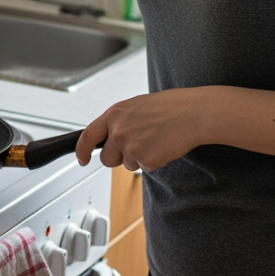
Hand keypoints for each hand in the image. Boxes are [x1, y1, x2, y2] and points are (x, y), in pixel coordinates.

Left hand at [75, 88, 206, 172]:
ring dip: (140, 158)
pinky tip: (163, 146)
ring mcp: (130, 146)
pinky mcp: (145, 160)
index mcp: (114, 114)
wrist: (192, 113)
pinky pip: (145, 168)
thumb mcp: (136, 107)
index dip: (82, 150)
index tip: (82, 159)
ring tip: (156, 140)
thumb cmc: (170, 107)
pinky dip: (154, 161)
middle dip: (119, 157)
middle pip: (107, 159)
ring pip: (128, 165)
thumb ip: (120, 121)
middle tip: (139, 146)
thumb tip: (111, 136)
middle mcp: (118, 131)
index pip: (88, 135)